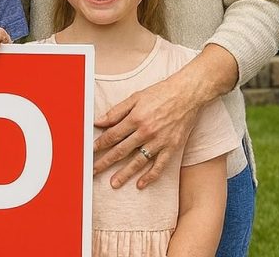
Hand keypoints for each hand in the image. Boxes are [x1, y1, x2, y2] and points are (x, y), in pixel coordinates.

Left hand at [92, 73, 200, 189]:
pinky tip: (141, 184)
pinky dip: (150, 176)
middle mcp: (146, 132)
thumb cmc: (160, 93)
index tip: (90, 152)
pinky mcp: (172, 147)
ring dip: (125, 174)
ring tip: (113, 183)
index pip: (112, 136)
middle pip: (121, 151)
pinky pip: (160, 165)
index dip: (99, 145)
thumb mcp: (135, 98)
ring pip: (138, 161)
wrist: (187, 94)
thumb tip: (98, 121)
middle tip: (94, 171)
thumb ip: (116, 111)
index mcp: (135, 118)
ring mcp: (159, 141)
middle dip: (106, 162)